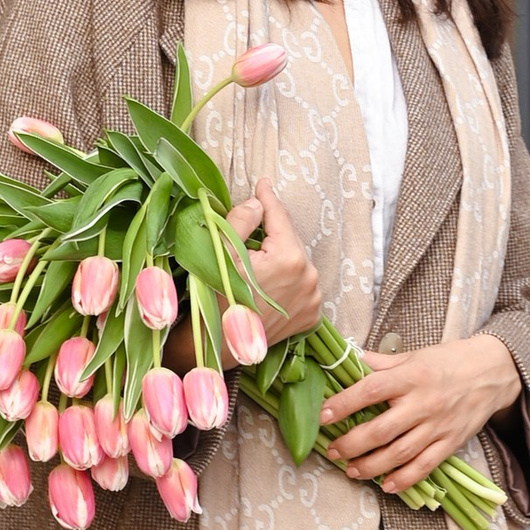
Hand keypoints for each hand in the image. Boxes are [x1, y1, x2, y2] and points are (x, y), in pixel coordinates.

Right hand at [226, 186, 321, 342]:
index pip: (279, 217)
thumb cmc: (216, 298)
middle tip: (250, 226)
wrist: (220, 347)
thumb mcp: (220, 252)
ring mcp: (313, 299)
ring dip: (279, 255)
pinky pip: (300, 284)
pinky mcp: (311, 315)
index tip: (263, 183)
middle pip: (289, 240)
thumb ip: (241, 220)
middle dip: (271, 232)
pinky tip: (267, 282)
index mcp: (290, 258)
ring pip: (295, 262)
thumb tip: (259, 203)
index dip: (268, 198)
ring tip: (256, 260)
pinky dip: (287, 278)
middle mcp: (309, 277)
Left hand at [324, 332, 521, 494]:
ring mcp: (438, 425)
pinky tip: (387, 485)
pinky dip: (405, 479)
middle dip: (352, 444)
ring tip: (351, 471)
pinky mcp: (451, 442)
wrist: (494, 371)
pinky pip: (425, 466)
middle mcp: (423, 402)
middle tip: (333, 450)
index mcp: (411, 376)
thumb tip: (349, 362)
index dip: (344, 404)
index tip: (323, 415)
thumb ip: (381, 364)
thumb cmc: (448, 361)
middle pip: (381, 430)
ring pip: (400, 453)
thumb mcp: (414, 355)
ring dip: (372, 466)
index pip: (371, 390)